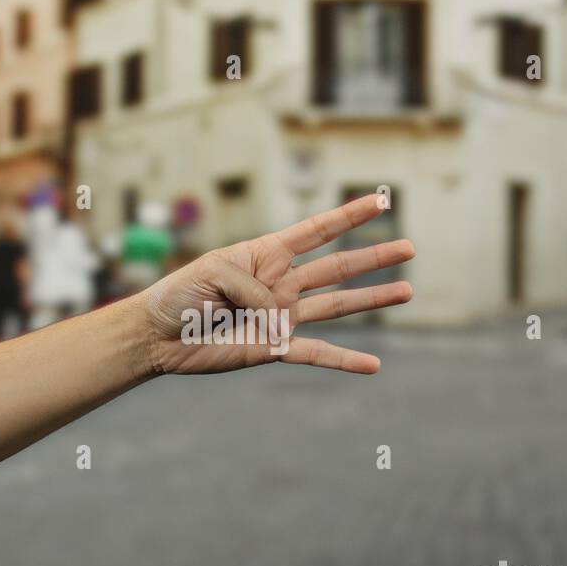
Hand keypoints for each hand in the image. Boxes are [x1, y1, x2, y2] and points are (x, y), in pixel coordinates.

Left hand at [134, 194, 413, 374]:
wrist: (157, 335)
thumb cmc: (178, 294)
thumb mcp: (214, 272)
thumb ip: (253, 287)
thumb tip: (281, 317)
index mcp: (266, 254)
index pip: (316, 231)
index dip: (348, 215)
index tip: (380, 200)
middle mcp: (281, 283)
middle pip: (338, 266)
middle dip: (374, 256)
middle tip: (409, 246)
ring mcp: (281, 316)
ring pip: (337, 305)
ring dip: (372, 299)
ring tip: (406, 290)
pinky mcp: (274, 347)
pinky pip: (315, 353)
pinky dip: (344, 359)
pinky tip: (373, 365)